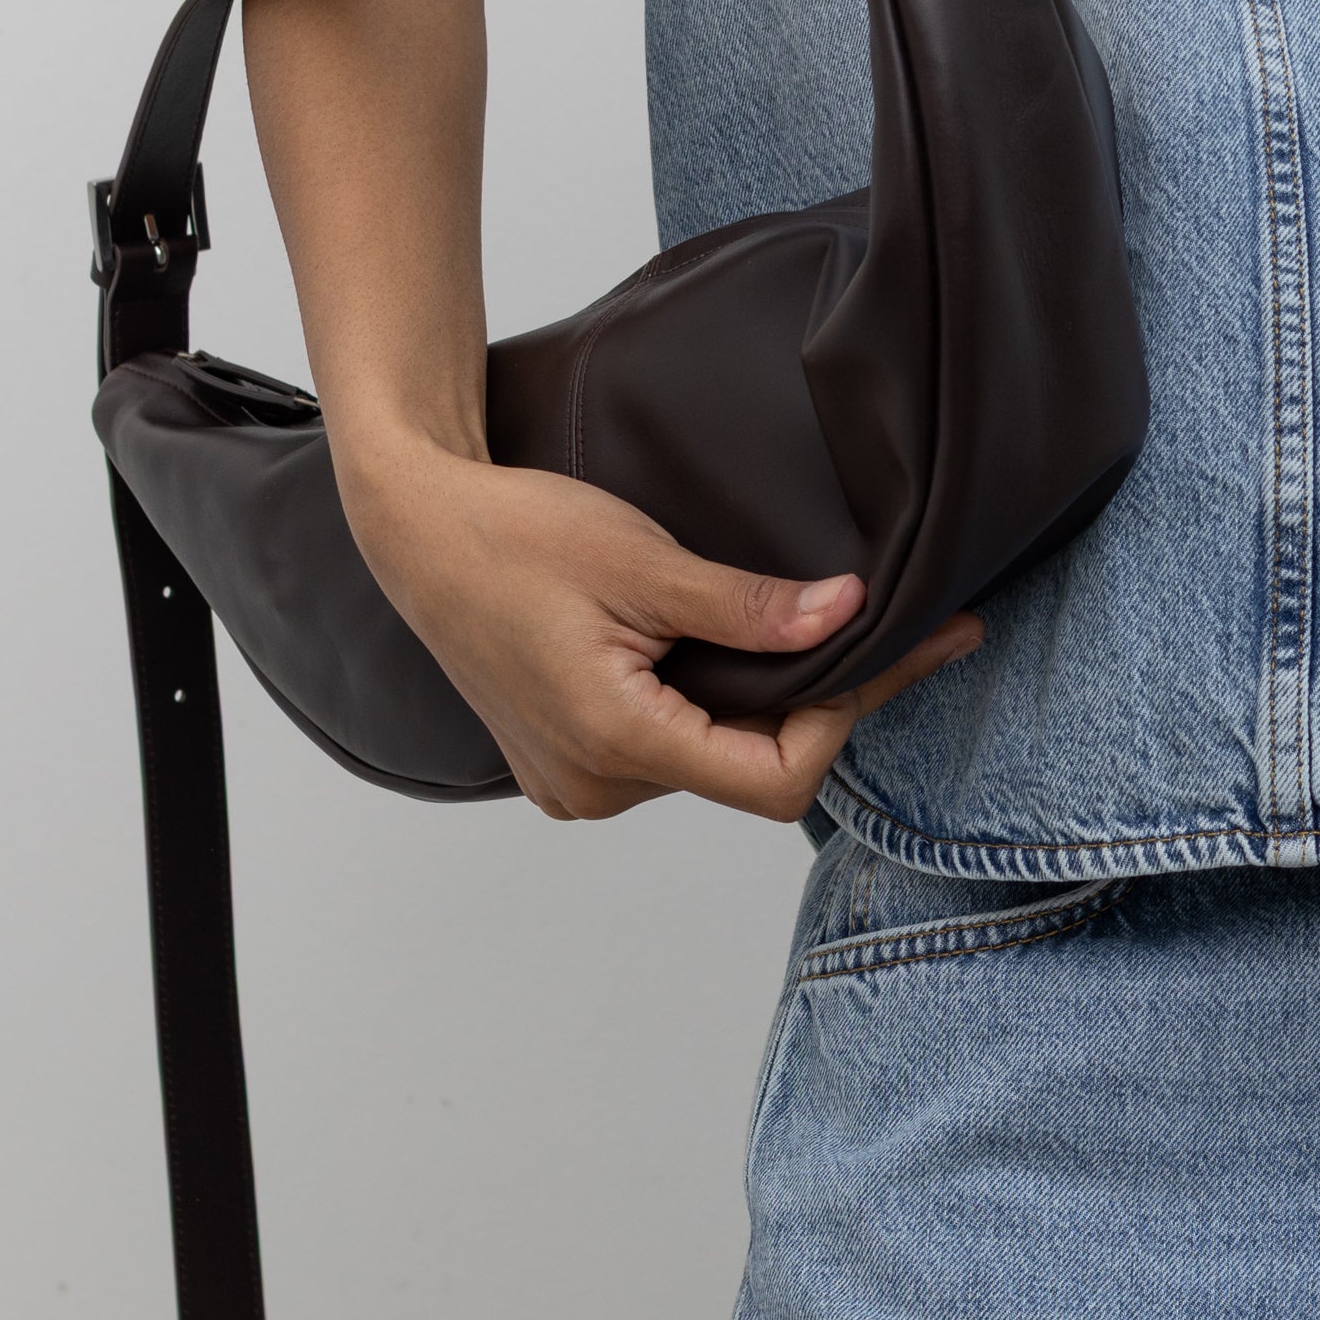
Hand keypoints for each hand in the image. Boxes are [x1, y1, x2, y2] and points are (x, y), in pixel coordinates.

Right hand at [335, 438, 980, 826]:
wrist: (419, 532)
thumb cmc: (514, 534)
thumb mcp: (643, 561)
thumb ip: (747, 606)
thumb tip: (848, 614)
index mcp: (614, 741)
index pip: (776, 778)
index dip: (842, 717)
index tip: (889, 644)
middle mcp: (596, 786)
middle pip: (753, 773)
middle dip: (823, 705)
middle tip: (900, 630)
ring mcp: (578, 784)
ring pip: (714, 764)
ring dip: (767, 707)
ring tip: (814, 630)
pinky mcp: (570, 764)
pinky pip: (671, 754)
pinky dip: (716, 710)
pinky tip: (740, 654)